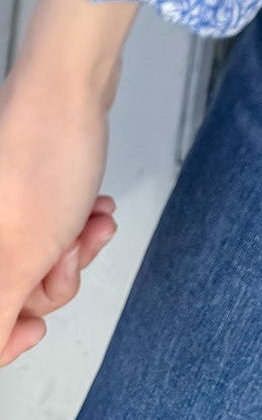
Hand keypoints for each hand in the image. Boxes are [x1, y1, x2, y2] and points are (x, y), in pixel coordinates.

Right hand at [0, 16, 127, 367]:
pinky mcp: (28, 189)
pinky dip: (79, 223)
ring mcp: (5, 209)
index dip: (10, 336)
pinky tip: (93, 207)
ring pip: (40, 261)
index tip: (36, 326)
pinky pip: (53, 228)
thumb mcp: (21, 255)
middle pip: (15, 294)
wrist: (73, 84)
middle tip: (67, 252)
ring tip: (88, 222)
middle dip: (54, 279)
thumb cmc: (44, 154)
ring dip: (75, 249)